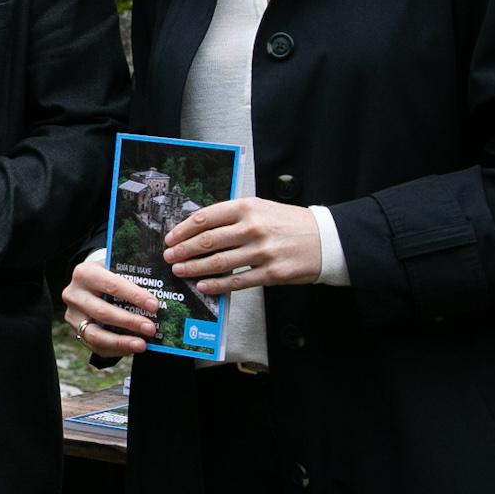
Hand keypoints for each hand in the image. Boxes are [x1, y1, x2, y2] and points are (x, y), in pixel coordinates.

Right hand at [62, 256, 159, 358]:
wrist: (87, 284)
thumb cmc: (108, 276)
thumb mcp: (115, 268)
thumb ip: (131, 276)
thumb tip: (162, 290)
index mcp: (85, 273)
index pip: (112, 285)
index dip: (134, 296)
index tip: (154, 306)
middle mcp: (74, 294)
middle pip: (102, 312)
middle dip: (129, 322)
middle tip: (151, 328)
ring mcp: (72, 315)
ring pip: (95, 334)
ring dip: (121, 341)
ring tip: (142, 345)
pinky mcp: (76, 331)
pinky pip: (95, 346)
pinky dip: (116, 349)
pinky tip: (131, 348)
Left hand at [163, 198, 322, 294]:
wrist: (324, 239)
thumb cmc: (289, 223)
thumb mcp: (260, 208)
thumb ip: (232, 216)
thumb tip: (199, 229)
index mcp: (247, 207)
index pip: (205, 218)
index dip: (183, 229)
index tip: (171, 237)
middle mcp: (252, 228)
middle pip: (207, 240)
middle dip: (183, 250)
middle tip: (169, 256)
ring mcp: (261, 251)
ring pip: (218, 262)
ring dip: (194, 268)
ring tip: (180, 270)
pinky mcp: (270, 272)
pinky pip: (237, 280)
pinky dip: (217, 284)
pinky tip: (203, 285)